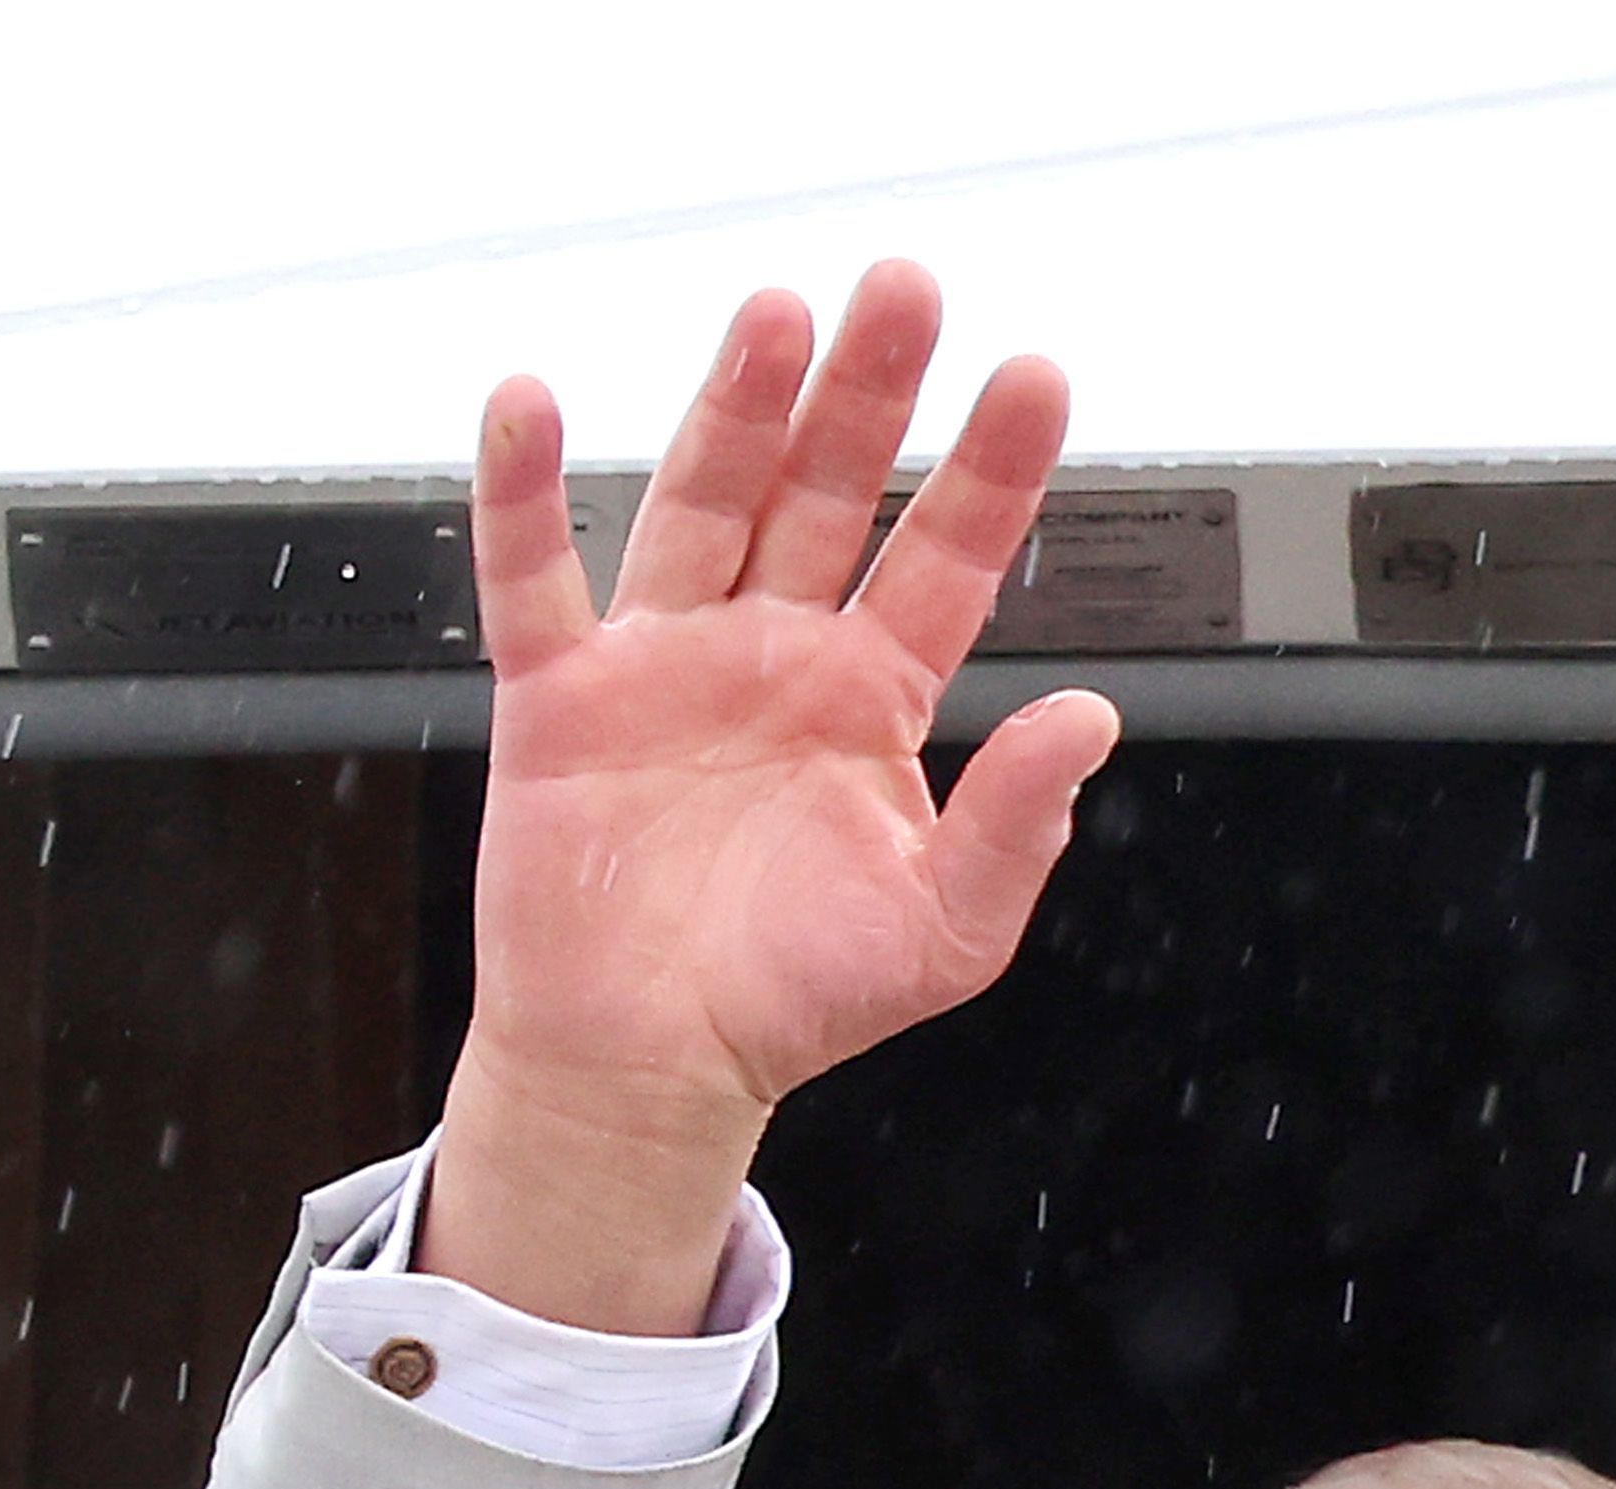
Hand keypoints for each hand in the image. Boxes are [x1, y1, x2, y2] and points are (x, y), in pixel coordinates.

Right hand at [423, 267, 1118, 1333]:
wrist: (649, 1070)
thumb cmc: (788, 1002)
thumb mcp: (942, 935)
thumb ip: (1016, 828)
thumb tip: (1090, 720)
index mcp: (871, 697)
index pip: (946, 557)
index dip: (990, 471)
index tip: (1034, 379)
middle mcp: (774, 652)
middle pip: (828, 492)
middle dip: (869, 394)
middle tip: (906, 291)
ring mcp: (668, 658)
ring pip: (707, 502)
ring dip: (738, 406)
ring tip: (778, 317)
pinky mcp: (562, 694)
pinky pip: (537, 575)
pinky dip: (525, 491)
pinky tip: (532, 404)